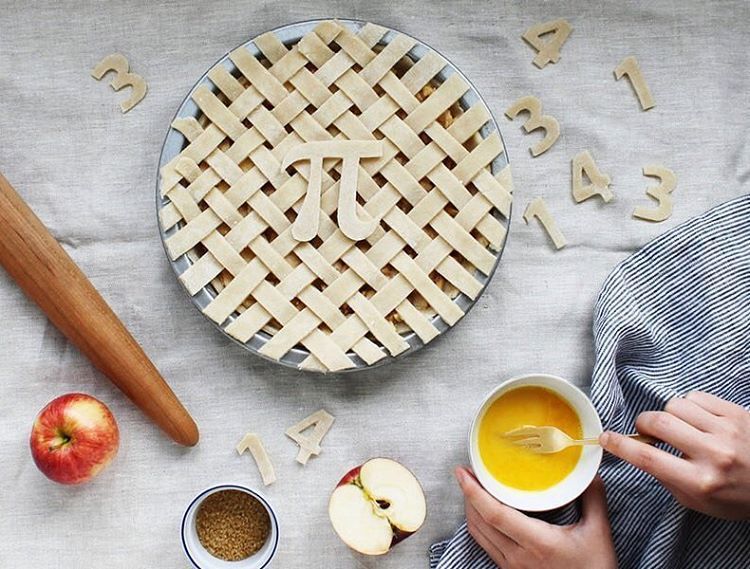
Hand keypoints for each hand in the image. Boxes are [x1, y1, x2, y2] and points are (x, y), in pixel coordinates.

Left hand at [456, 467, 616, 568]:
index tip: (463, 473)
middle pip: (479, 522)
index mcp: (537, 543)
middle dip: (468, 494)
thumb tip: (588, 471)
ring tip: (473, 487)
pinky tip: (484, 511)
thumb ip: (593, 498)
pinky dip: (479, 524)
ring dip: (471, 509)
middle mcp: (518, 556)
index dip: (474, 492)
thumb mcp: (599, 533)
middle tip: (468, 472)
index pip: (494, 514)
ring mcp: (512, 566)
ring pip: (478, 534)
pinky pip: (486, 544)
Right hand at [600, 391, 749, 519]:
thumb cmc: (738, 498)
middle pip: (658, 423)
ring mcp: (727, 430)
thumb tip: (641, 452)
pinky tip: (698, 419)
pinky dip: (689, 406)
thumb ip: (668, 479)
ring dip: (669, 415)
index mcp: (700, 481)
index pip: (648, 458)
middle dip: (643, 424)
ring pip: (675, 405)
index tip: (604, 438)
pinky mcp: (737, 412)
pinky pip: (696, 396)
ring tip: (680, 427)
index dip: (620, 445)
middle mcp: (713, 454)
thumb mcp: (699, 503)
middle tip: (648, 432)